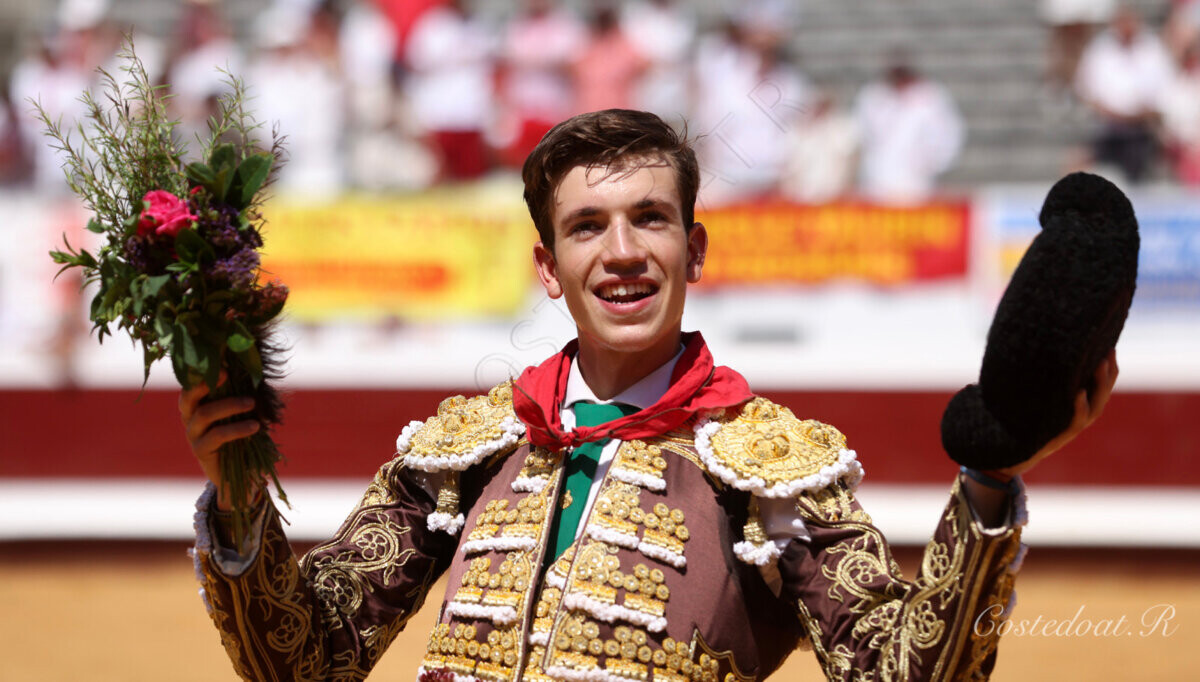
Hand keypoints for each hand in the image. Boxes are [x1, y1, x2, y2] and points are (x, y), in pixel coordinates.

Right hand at [178, 372, 261, 511]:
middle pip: (188, 397)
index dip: (202, 373)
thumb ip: (241, 395)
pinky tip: (255, 426)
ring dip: (230, 405)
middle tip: (228, 375)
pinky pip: (217, 435)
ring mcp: (193, 435)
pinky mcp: (201, 451)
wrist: (239, 474)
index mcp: (196, 405)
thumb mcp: (241, 413)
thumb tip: (253, 371)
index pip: (190, 385)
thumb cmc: (242, 436)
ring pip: (204, 414)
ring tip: (252, 402)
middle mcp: (189, 418)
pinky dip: (237, 428)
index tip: (221, 364)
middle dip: (206, 384)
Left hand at [989, 349, 1119, 480]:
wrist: (1013, 451)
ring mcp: (1073, 427)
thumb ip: (1042, 378)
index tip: (1108, 345)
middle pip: (1103, 393)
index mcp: (1080, 405)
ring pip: (1096, 406)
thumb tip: (1033, 346)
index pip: (1102, 385)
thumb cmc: (1023, 419)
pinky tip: (1078, 393)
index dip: (1108, 367)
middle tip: (1108, 352)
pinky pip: (1075, 421)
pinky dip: (1079, 407)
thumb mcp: (1037, 397)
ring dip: (1099, 385)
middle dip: (1108, 372)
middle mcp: (1081, 416)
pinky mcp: (1062, 436)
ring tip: (1098, 365)